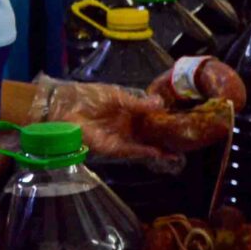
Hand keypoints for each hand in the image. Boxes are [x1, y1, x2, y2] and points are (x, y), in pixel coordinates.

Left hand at [31, 78, 180, 171]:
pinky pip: (133, 151)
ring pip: (144, 144)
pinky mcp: (113, 147)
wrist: (65, 108)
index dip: (163, 119)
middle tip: (185, 139)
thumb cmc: (88, 97)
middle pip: (149, 132)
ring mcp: (121, 136)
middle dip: (164, 136)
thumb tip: (160, 104)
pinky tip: (161, 153)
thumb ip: (138, 103)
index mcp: (127, 109)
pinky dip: (146, 152)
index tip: (180, 120)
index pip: (149, 115)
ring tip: (179, 150)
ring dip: (159, 147)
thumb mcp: (116, 96)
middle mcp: (126, 124)